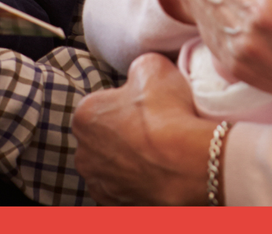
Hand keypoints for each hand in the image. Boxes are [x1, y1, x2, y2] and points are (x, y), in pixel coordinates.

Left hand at [74, 53, 216, 204]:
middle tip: (155, 127)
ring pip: (114, 165)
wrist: (188, 163)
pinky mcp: (117, 205)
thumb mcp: (152, 65)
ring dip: (130, 159)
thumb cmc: (168, 114)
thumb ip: (137, 68)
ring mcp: (100, 183)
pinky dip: (139, 182)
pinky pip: (126, 189)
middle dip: (124, 133)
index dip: (126, 101)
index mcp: (85, 115)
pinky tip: (160, 173)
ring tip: (160, 152)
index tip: (147, 104)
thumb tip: (140, 74)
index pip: (102, 104)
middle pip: (104, 137)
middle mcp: (83, 152)